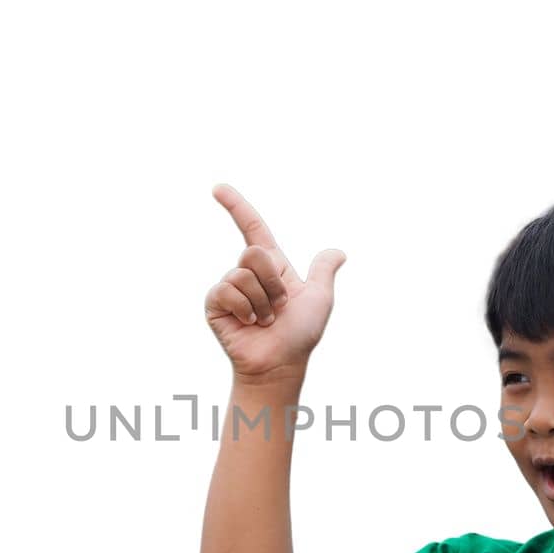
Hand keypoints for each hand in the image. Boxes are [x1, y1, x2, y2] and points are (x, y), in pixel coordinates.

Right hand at [203, 184, 345, 382]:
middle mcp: (247, 273)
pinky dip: (245, 308)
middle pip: (253, 252)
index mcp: (271, 266)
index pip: (252, 228)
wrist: (281, 364)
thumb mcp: (319, 299)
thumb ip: (323, 272)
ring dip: (263, 301)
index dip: (236, 207)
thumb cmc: (300, 336)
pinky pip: (228, 291)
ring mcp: (229, 289)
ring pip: (243, 274)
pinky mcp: (215, 304)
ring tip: (265, 321)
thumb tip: (338, 253)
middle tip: (279, 307)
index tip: (217, 188)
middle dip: (273, 281)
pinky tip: (249, 324)